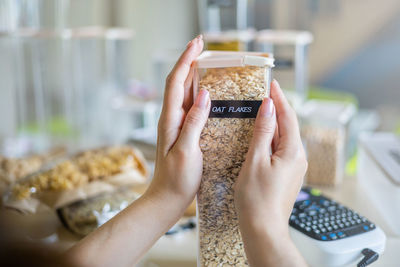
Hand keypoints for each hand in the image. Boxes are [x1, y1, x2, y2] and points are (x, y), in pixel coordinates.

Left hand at [146, 34, 209, 208]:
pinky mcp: (183, 131)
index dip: (186, 60)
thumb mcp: (186, 151)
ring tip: (206, 60)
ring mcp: (176, 124)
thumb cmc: (176, 179)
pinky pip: (190, 105)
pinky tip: (208, 90)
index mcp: (170, 119)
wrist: (166, 198)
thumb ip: (194, 122)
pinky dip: (198, 92)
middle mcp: (171, 117)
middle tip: (202, 44)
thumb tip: (205, 94)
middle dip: (189, 60)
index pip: (176, 82)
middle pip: (178, 81)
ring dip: (193, 73)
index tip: (197, 43)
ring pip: (184, 91)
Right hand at [234, 80, 307, 266]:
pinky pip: (282, 149)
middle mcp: (298, 158)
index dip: (279, 98)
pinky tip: (262, 137)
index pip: (288, 116)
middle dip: (278, 108)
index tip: (272, 84)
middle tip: (266, 93)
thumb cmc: (256, 199)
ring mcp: (294, 167)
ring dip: (275, 123)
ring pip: (285, 138)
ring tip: (262, 111)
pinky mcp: (287, 175)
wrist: (263, 228)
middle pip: (288, 125)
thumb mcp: (256, 160)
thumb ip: (263, 131)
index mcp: (293, 152)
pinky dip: (272, 138)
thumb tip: (268, 107)